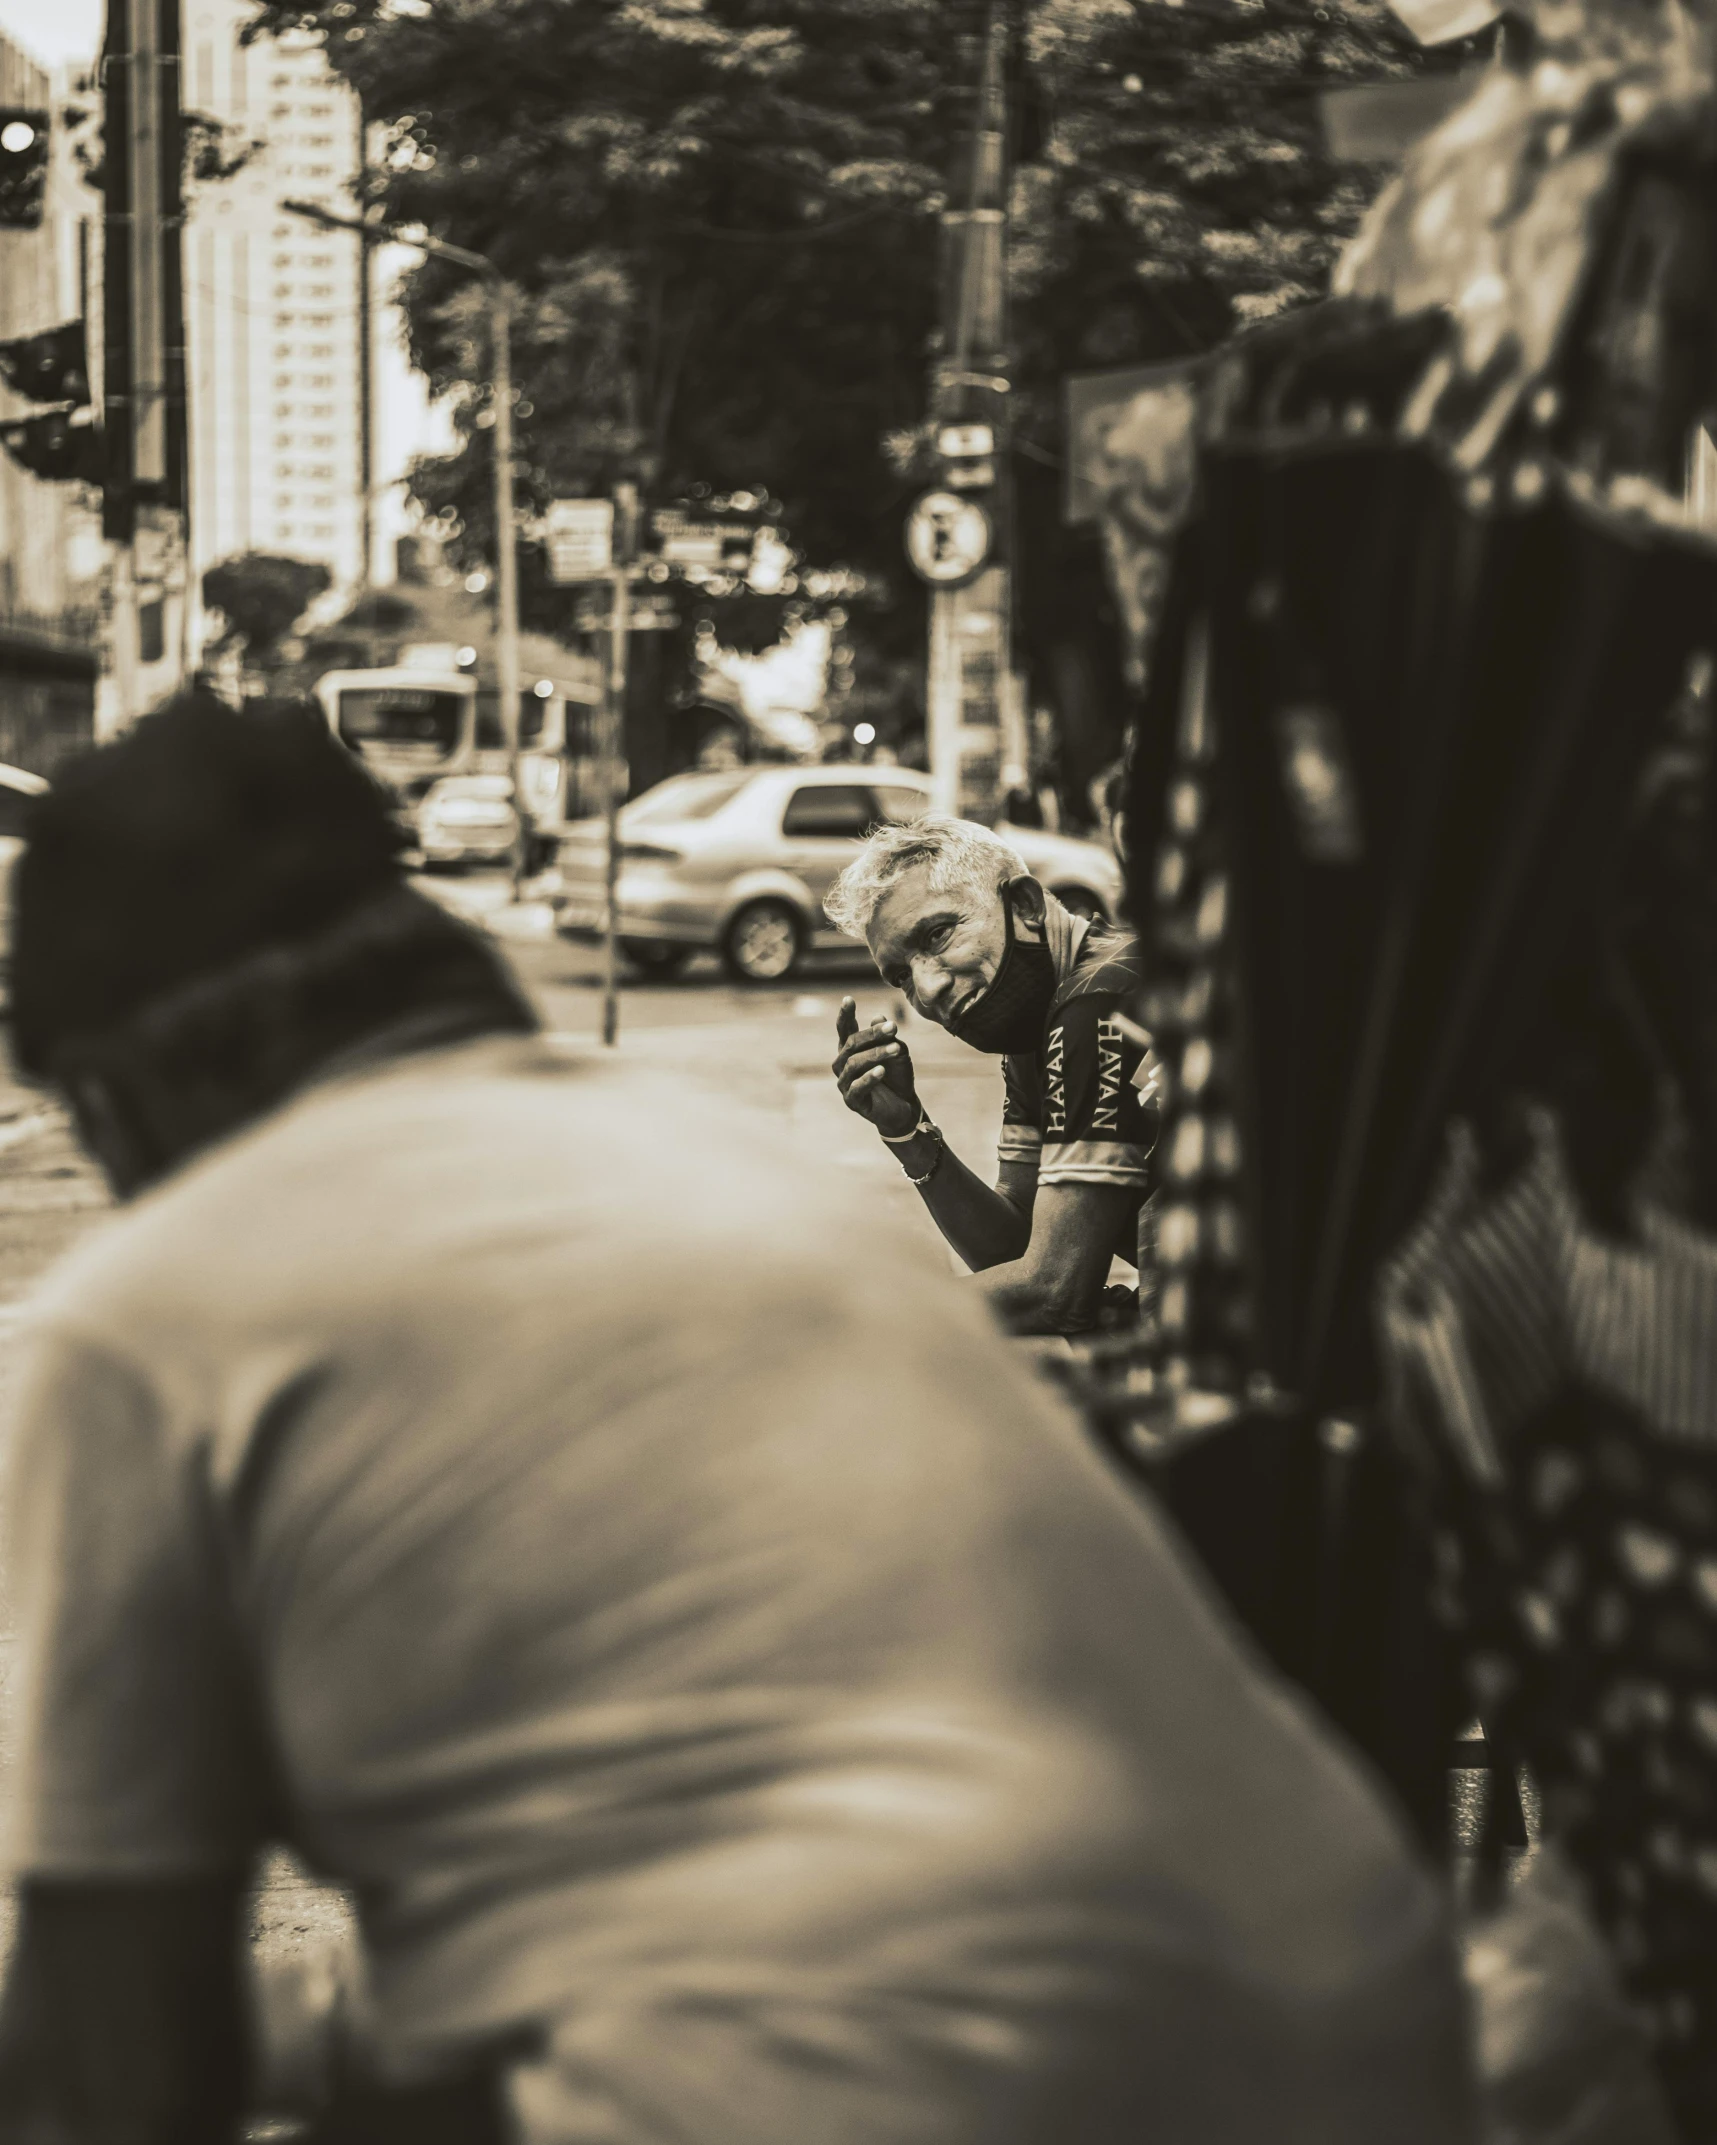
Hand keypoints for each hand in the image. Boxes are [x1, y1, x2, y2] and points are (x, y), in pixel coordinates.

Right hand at [833, 997, 919, 1138]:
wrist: (904, 1106)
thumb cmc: (897, 1075)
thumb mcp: (897, 1051)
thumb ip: (887, 1037)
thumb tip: (878, 1017)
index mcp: (851, 1050)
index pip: (845, 1030)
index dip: (845, 1015)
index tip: (848, 999)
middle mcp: (843, 1064)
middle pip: (851, 1044)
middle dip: (872, 1034)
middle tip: (894, 1027)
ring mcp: (845, 1083)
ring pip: (854, 1064)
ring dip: (876, 1054)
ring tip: (896, 1049)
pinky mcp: (852, 1101)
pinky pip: (857, 1087)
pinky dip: (869, 1078)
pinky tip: (882, 1071)